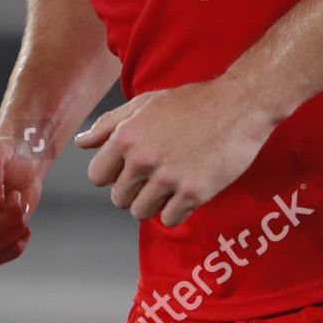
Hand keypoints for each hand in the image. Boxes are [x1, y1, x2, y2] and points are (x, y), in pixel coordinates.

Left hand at [74, 77, 276, 227]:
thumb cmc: (193, 102)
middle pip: (118, 199)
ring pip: (141, 213)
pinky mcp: (193, 193)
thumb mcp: (145, 104)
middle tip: (156, 176)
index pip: (98, 176)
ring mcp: (168, 178)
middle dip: (134, 191)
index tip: (130, 170)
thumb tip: (82, 143)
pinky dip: (176, 211)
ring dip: (154, 204)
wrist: (239, 104)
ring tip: (171, 184)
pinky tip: (187, 191)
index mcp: (126, 136)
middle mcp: (143, 159)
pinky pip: (169, 220)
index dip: (113, 175)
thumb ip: (109, 124)